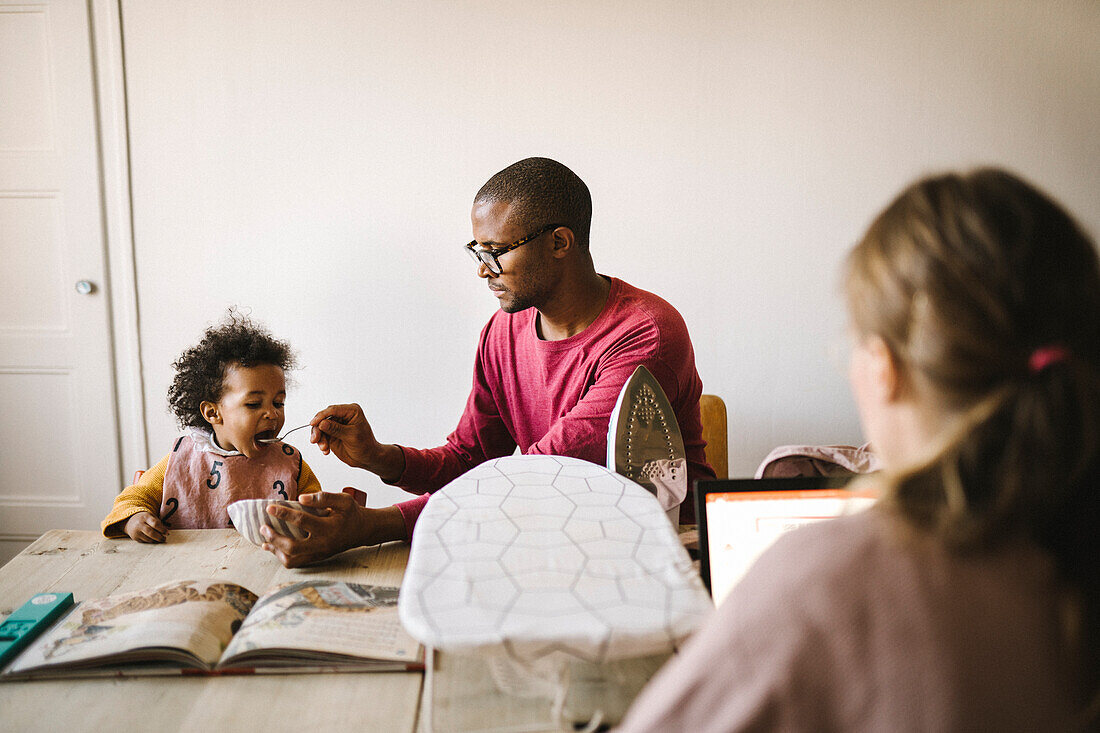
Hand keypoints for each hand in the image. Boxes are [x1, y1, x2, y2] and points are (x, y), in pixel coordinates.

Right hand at [124, 511, 167, 542]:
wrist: (131, 521)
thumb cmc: (145, 519)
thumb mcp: (151, 516)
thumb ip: (158, 523)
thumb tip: (166, 532)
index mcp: (145, 517)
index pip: (155, 524)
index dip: (162, 529)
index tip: (167, 533)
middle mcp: (139, 524)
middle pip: (151, 533)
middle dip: (159, 537)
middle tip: (164, 539)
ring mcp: (136, 531)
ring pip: (148, 539)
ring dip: (156, 540)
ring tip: (160, 539)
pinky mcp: (134, 538)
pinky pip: (145, 541)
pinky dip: (151, 541)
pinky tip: (154, 540)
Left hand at [260, 490, 406, 567]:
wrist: (362, 531)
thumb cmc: (350, 513)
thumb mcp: (342, 500)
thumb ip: (323, 497)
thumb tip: (301, 498)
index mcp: (329, 528)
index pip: (302, 520)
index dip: (284, 513)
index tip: (269, 507)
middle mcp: (323, 544)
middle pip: (293, 546)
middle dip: (275, 537)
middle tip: (264, 527)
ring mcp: (319, 554)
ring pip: (292, 560)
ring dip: (276, 550)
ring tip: (265, 540)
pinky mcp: (316, 558)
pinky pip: (295, 563)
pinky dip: (282, 556)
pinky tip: (274, 547)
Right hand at [310, 403, 404, 480]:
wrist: (367, 458)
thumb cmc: (365, 445)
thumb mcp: (351, 436)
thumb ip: (336, 429)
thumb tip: (322, 423)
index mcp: (351, 411)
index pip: (333, 410)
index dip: (321, 416)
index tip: (313, 423)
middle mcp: (343, 415)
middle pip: (323, 418)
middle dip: (318, 429)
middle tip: (315, 440)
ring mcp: (336, 424)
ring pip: (320, 427)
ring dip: (319, 438)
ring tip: (324, 448)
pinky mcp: (332, 433)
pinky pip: (321, 435)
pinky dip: (321, 443)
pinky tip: (326, 450)